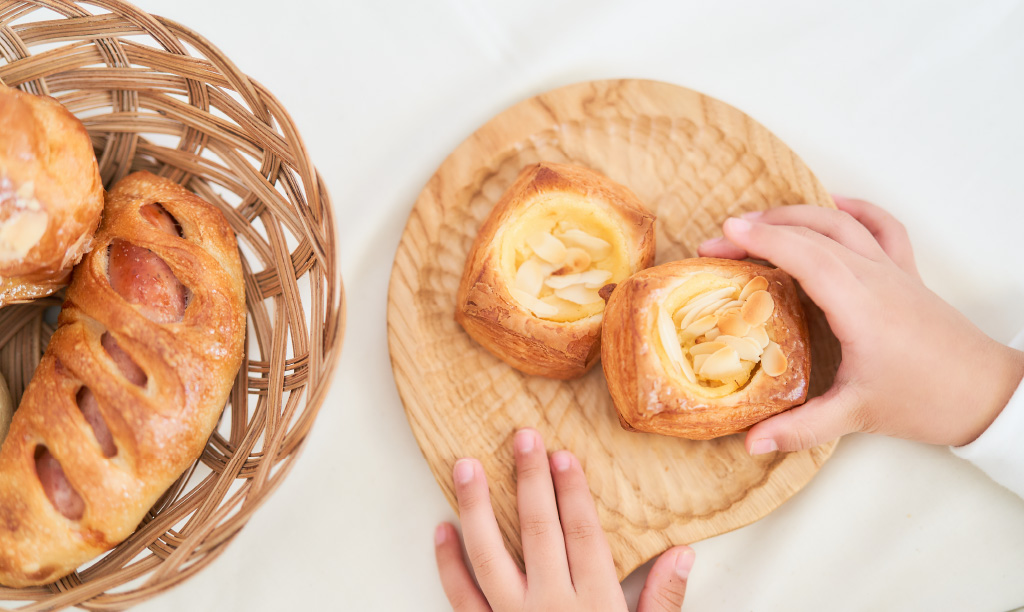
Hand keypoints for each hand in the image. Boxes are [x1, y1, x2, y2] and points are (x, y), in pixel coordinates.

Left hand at [434, 428, 693, 610]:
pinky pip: (461, 598)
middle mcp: (550, 606)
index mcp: (594, 604)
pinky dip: (448, 564)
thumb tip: (684, 553)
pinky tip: (441, 529)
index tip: (563, 455)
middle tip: (520, 437)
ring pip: (490, 555)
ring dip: (476, 509)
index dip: (573, 492)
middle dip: (529, 481)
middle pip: (538, 531)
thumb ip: (663, 601)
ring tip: (465, 467)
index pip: (582, 534)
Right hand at [699, 196, 1023, 451]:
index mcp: (860, 306)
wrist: (986, 394)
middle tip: (720, 239)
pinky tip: (832, 206)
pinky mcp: (907, 274)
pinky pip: (881, 227)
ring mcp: (894, 271)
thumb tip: (750, 444)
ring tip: (759, 221)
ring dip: (797, 214)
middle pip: (814, 233)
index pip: (805, 255)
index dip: (763, 239)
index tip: (725, 233)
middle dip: (763, 228)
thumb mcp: (856, 416)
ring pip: (842, 223)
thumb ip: (799, 428)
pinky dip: (853, 210)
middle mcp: (876, 277)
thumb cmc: (926, 401)